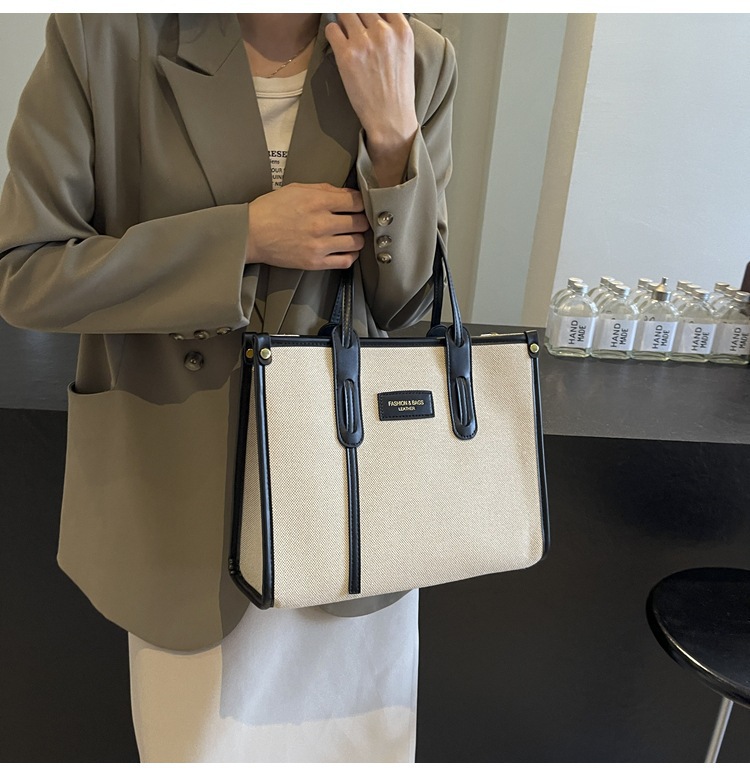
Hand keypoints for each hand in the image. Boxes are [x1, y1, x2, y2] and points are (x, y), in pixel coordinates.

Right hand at [245, 183, 368, 269]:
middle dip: (362, 219)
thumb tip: (346, 193)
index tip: (359, 205)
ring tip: (351, 235)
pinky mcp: (316, 262)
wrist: (251, 234)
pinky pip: (346, 261)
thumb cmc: (270, 210)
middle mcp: (322, 223)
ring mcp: (320, 245)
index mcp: (318, 201)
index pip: (356, 201)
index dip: (361, 202)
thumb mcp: (297, 189)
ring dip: (357, 238)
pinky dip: (350, 255)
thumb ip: (324, 189)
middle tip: (357, 220)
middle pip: (360, 222)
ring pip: (357, 242)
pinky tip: (345, 249)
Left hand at [325, 14, 418, 185]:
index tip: (365, 14)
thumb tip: (376, 19)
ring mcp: (364, 42)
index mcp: (402, 31)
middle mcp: (384, 32)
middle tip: (353, 25)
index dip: (371, 9)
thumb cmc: (397, 92)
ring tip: (345, 34)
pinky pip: (332, 29)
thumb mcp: (405, 55)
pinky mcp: (347, 54)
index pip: (382, 4)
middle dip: (357, 14)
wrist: (390, 119)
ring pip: (345, 13)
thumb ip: (393, 33)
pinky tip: (338, 44)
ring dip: (343, 21)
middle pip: (362, 6)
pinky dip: (333, 33)